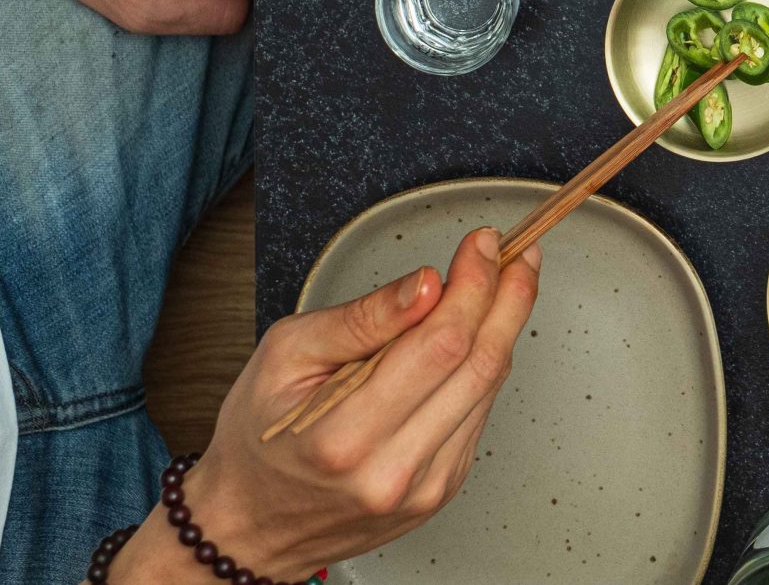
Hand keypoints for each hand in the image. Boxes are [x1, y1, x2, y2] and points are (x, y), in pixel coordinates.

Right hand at [109, 228, 541, 583]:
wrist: (251, 523)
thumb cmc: (259, 437)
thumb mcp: (286, 356)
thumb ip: (361, 319)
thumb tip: (426, 283)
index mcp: (344, 437)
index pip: (439, 345)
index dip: (473, 285)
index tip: (484, 244)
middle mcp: (391, 470)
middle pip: (478, 364)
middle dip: (507, 296)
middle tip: (517, 253)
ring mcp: (423, 487)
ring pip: (489, 387)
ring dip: (506, 326)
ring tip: (508, 282)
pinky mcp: (440, 490)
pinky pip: (480, 413)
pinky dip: (484, 366)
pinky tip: (479, 337)